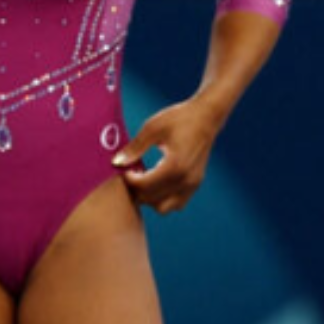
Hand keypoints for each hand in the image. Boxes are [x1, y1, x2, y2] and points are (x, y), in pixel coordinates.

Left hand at [112, 99, 224, 214]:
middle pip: (152, 200)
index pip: (144, 186)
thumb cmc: (178, 118)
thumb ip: (135, 148)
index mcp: (175, 166)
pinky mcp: (195, 184)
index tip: (122, 168)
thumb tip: (116, 162)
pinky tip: (154, 180)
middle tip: (129, 173)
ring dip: (149, 198)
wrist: (206, 117)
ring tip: (142, 178)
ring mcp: (193, 184)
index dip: (128, 180)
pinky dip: (162, 198)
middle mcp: (186, 180)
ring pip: (164, 207)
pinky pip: (176, 203)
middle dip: (136, 190)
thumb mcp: (152, 129)